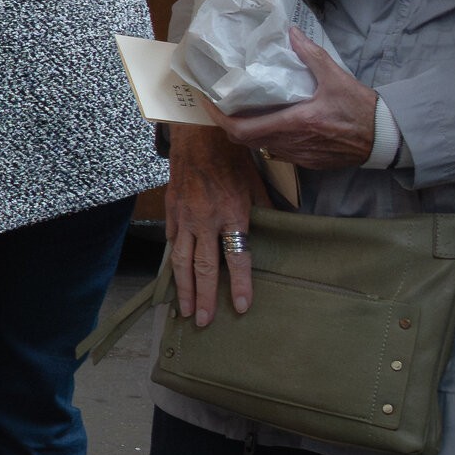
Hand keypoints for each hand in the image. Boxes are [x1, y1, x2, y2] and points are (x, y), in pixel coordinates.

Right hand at [166, 123, 261, 325]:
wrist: (198, 133)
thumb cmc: (232, 155)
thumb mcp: (255, 182)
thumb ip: (265, 209)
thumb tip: (282, 227)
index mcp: (231, 213)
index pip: (236, 257)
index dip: (238, 284)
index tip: (239, 307)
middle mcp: (205, 219)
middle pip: (203, 267)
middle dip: (203, 297)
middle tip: (203, 322)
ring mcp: (184, 216)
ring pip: (180, 259)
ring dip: (183, 288)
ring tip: (184, 310)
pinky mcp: (171, 208)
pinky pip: (171, 239)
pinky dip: (172, 259)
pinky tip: (174, 275)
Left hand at [211, 29, 379, 169]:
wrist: (384, 139)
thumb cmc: (361, 109)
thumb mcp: (337, 78)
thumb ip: (311, 55)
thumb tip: (291, 33)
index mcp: (296, 123)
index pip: (242, 129)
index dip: (219, 118)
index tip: (208, 102)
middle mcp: (292, 143)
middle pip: (244, 140)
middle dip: (227, 122)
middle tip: (220, 103)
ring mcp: (299, 156)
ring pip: (259, 146)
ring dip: (246, 131)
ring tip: (240, 109)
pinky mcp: (307, 162)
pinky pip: (276, 151)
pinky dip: (265, 137)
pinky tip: (268, 121)